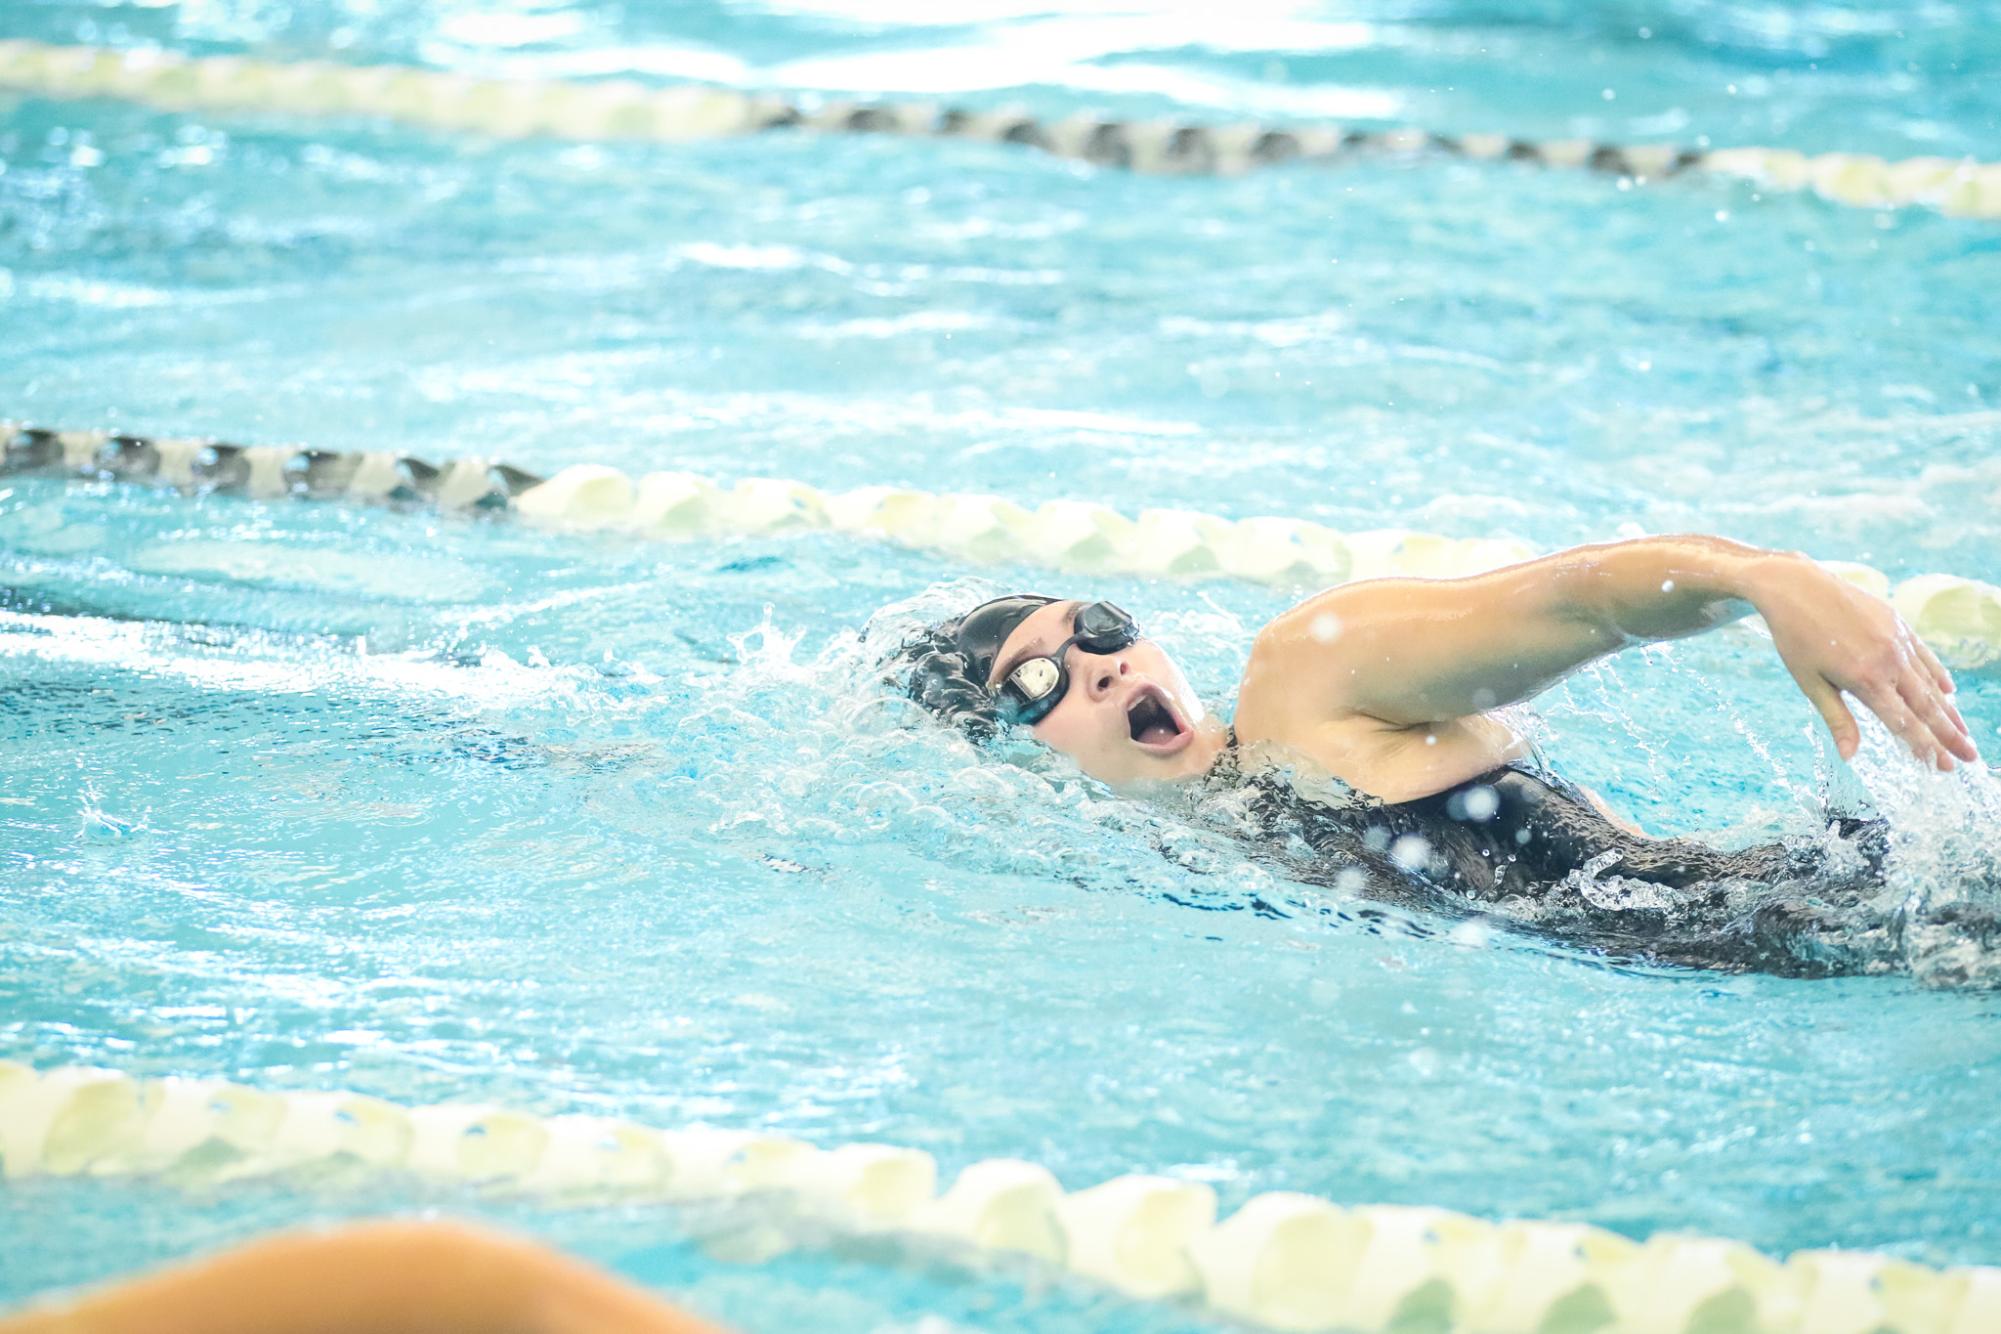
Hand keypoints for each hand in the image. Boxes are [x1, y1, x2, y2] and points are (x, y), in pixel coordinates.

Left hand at [1750, 555, 1978, 771]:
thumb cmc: (1795, 638)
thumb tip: (1850, 757)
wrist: (1796, 586)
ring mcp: (1898, 640)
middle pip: (1925, 706)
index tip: (1943, 766)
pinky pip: (1925, 655)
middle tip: (1968, 758)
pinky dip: (1938, 675)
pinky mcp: (1898, 624)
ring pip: (1930, 683)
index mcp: (1866, 680)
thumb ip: (1837, 719)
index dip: (1925, 747)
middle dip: (1948, 735)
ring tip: (1964, 733)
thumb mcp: (1810, 682)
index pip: (1903, 722)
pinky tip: (1949, 692)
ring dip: (1949, 710)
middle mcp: (1889, 661)